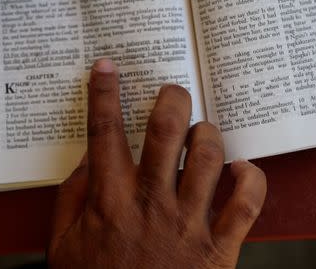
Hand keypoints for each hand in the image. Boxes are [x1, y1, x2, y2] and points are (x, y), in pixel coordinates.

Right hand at [47, 59, 266, 268]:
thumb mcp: (63, 247)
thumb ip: (71, 197)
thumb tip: (89, 155)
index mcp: (110, 201)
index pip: (104, 134)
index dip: (104, 94)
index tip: (107, 67)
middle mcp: (151, 204)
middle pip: (165, 132)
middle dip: (170, 100)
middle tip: (172, 93)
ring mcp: (189, 224)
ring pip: (208, 156)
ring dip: (208, 134)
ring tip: (201, 133)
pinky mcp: (221, 248)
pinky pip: (248, 202)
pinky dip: (252, 178)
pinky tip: (241, 170)